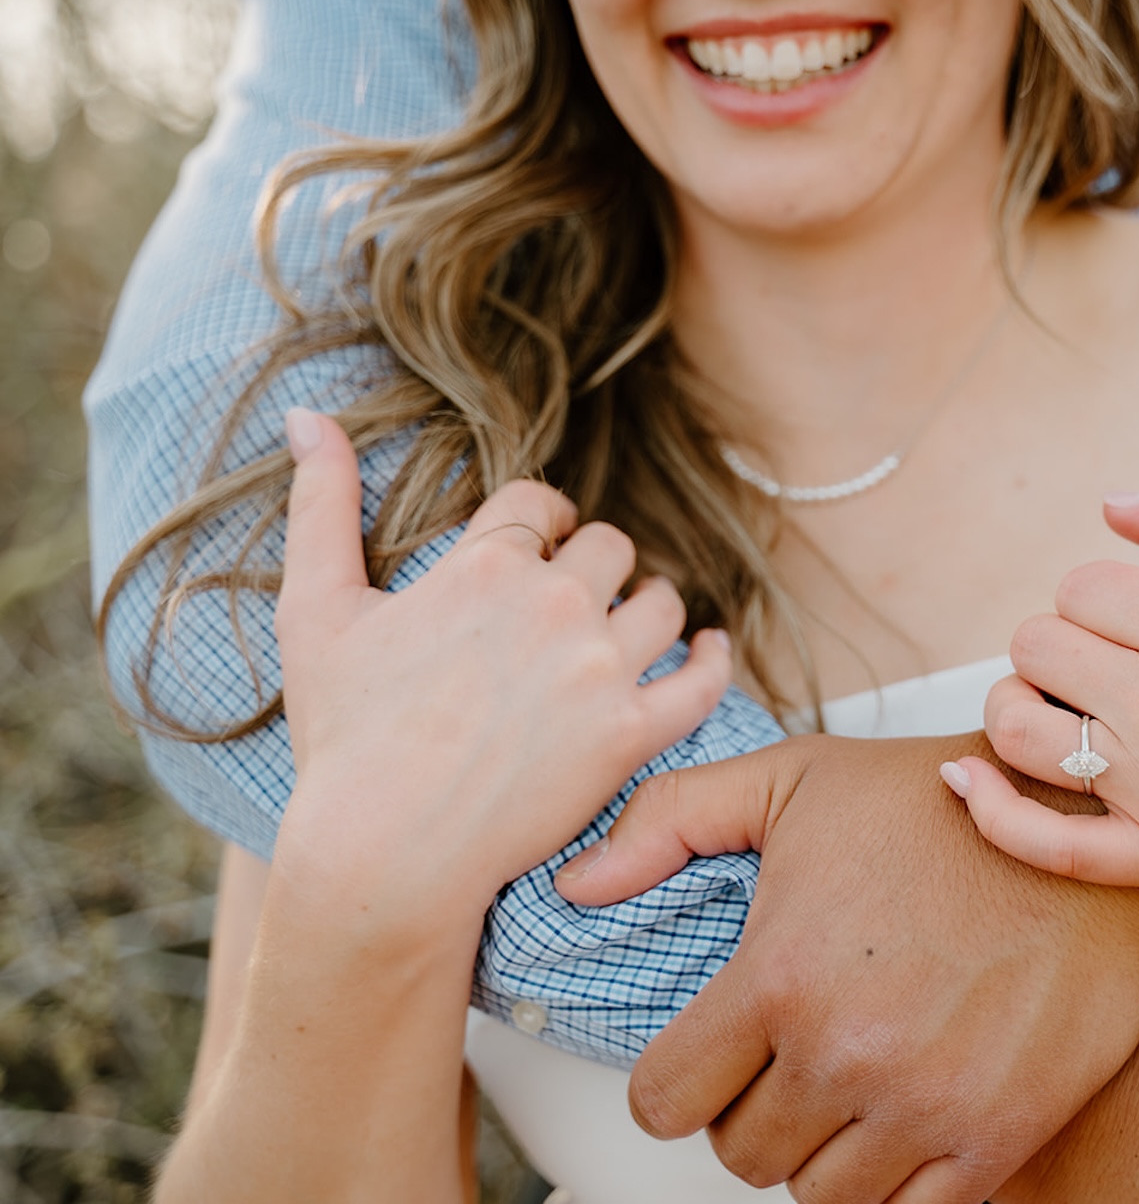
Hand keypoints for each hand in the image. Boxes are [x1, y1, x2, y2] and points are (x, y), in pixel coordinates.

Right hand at [270, 408, 732, 921]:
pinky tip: (708, 648)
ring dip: (649, 604)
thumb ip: (319, 504)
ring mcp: (600, 670)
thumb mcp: (314, 610)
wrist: (384, 850)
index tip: (540, 540)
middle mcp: (554, 604)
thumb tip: (303, 413)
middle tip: (578, 596)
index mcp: (485, 565)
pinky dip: (711, 658)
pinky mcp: (631, 735)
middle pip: (607, 547)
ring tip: (636, 620)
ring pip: (659, 602)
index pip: (541, 503)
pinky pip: (701, 681)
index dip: (541, 519)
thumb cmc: (343, 735)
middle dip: (592, 563)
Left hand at [555, 731, 1138, 1202]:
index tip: (704, 1062)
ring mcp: (926, 1104)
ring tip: (847, 1086)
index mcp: (780, 975)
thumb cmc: (935, 804)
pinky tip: (905, 1116)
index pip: (665, 1102)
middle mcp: (847, 1053)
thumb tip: (576, 887)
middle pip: (741, 1155)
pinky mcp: (999, 1134)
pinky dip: (895, 1179)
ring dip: (821, 1150)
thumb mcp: (789, 780)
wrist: (1084, 828)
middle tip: (789, 1059)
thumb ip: (667, 822)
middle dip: (751, 1111)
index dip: (675, 1083)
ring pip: (818, 1195)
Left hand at [946, 482, 1138, 936]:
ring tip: (1046, 708)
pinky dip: (987, 809)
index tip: (1127, 622)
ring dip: (1013, 708)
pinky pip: (1039, 841)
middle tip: (1092, 666)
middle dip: (1055, 646)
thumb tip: (1113, 502)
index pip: (1079, 587)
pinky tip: (966, 780)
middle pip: (1036, 647)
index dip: (1095, 598)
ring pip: (1017, 729)